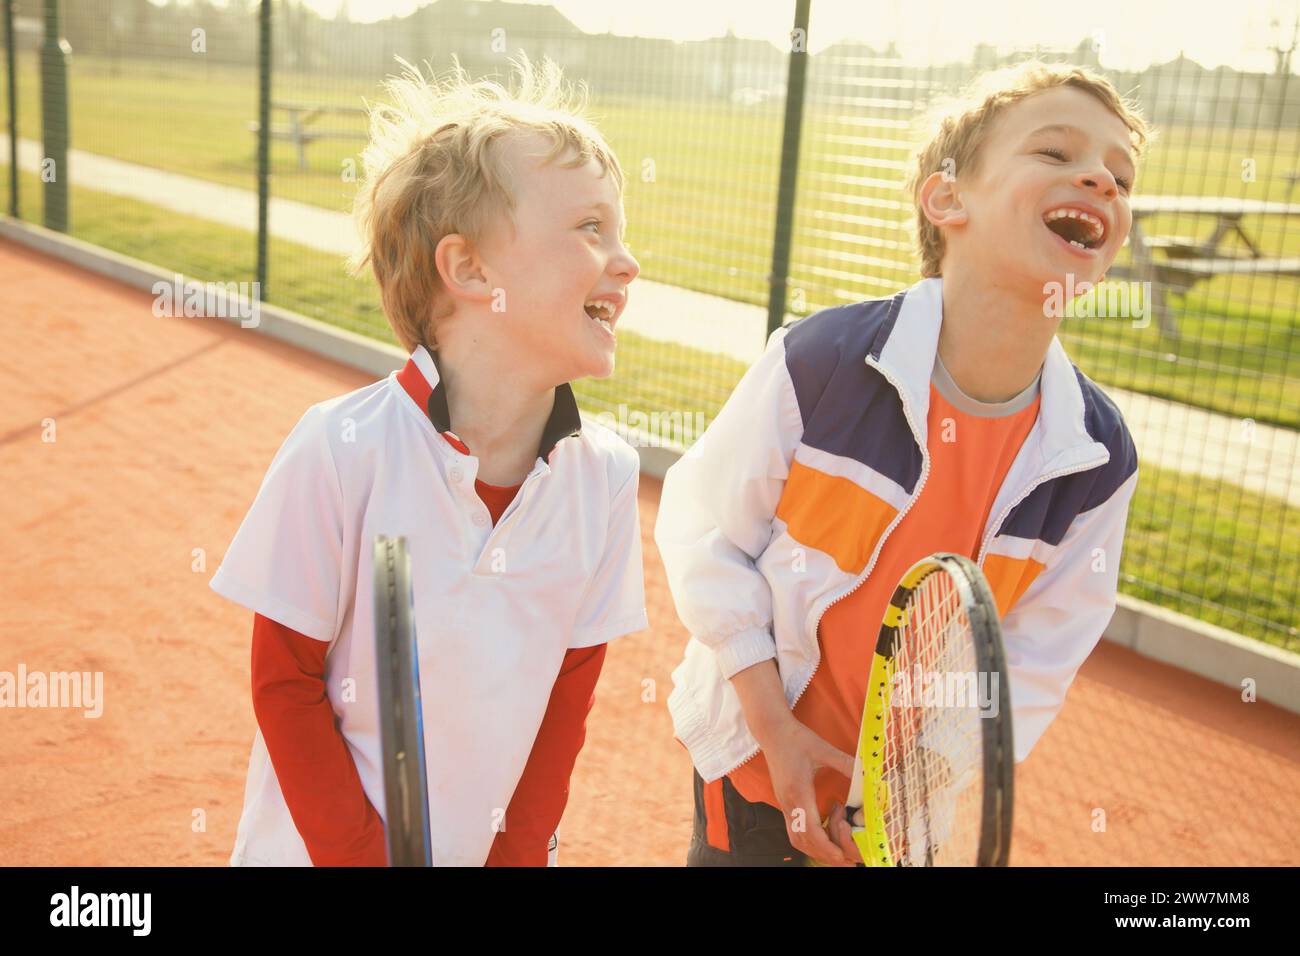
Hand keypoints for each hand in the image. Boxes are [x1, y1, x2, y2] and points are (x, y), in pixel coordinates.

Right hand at [760, 716, 858, 865]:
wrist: (772, 731)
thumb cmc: (796, 738)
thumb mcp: (823, 748)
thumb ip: (845, 763)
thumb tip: (867, 773)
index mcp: (798, 791)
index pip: (811, 829)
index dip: (826, 846)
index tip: (841, 855)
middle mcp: (788, 802)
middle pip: (803, 841)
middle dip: (823, 854)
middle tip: (844, 859)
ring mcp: (784, 804)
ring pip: (796, 838)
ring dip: (815, 849)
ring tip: (835, 851)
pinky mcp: (784, 802)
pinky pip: (794, 829)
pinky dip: (808, 840)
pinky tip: (823, 832)